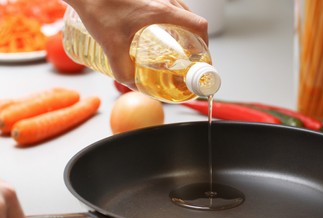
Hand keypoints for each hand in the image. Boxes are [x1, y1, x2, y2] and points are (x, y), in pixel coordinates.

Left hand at [64, 0, 207, 88]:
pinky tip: (159, 35)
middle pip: (193, 21)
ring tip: (175, 49)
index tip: (201, 59)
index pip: (199, 26)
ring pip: (182, 14)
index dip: (206, 45)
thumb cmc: (97, 6)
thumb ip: (123, 70)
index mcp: (163, 11)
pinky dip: (173, 23)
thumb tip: (134, 84)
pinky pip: (171, 9)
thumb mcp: (111, 45)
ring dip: (184, 32)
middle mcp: (165, 1)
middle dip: (195, 42)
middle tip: (187, 58)